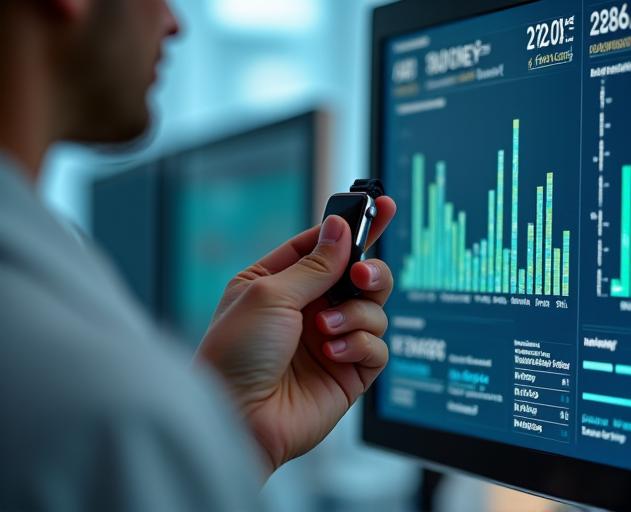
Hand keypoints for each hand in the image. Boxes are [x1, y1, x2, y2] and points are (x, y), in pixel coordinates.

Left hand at [197, 197, 395, 473]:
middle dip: (368, 271)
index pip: (324, 246)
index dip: (352, 227)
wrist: (238, 420)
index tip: (382, 207)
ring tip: (325, 328)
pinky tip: (333, 352)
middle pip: (359, 276)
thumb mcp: (269, 294)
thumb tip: (340, 228)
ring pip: (374, 309)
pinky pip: (377, 347)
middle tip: (360, 277)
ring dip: (355, 314)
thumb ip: (314, 263)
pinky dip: (359, 344)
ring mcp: (330, 341)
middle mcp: (308, 310)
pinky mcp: (349, 372)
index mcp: (280, 284)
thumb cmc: (236, 354)